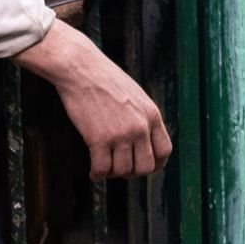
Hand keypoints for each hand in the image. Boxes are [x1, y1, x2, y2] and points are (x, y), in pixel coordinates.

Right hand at [21, 20, 168, 178]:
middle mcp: (140, 127)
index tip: (141, 166)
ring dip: (112, 174)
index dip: (154, 164)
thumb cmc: (103, 78)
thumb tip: (142, 139)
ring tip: (103, 168)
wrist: (80, 68)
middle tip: (119, 169)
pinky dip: (97, 175)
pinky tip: (92, 172)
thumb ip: (142, 117)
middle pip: (145, 167)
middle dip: (132, 172)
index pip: (164, 151)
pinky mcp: (99, 139)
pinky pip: (102, 169)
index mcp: (152, 115)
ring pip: (123, 171)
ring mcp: (121, 134)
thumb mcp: (134, 95)